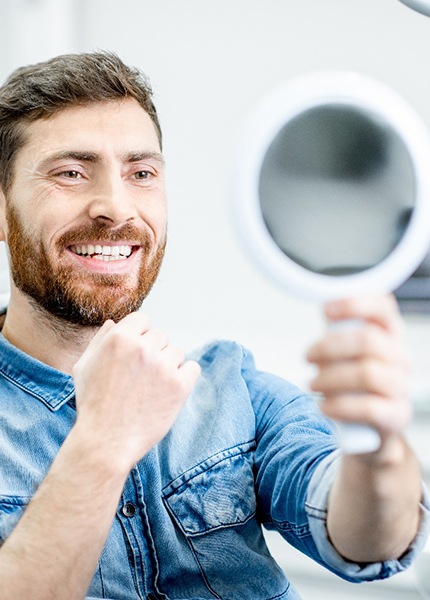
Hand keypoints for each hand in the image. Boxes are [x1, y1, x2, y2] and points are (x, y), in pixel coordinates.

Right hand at [72, 312, 200, 470]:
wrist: (106, 442)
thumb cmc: (93, 405)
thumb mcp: (84, 367)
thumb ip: (100, 341)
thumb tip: (114, 323)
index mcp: (119, 338)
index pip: (142, 320)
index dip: (139, 336)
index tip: (135, 355)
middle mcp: (142, 348)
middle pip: (160, 336)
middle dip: (152, 352)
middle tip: (141, 377)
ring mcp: (163, 366)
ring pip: (176, 351)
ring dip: (168, 364)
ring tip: (152, 387)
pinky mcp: (180, 385)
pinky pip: (192, 368)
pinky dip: (185, 377)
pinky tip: (168, 390)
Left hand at [306, 294, 411, 445]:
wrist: (371, 429)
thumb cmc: (355, 383)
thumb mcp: (349, 353)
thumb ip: (339, 332)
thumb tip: (324, 310)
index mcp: (390, 335)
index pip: (383, 307)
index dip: (354, 304)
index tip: (326, 310)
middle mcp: (401, 358)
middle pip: (369, 340)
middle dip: (330, 347)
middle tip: (308, 356)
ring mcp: (401, 387)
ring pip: (367, 373)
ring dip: (331, 378)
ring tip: (313, 383)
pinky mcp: (396, 415)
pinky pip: (369, 408)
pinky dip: (339, 406)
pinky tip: (324, 406)